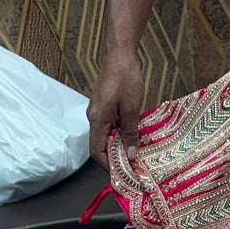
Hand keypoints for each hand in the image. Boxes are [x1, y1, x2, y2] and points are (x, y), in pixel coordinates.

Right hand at [87, 47, 143, 168]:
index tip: (122, 173)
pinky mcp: (104, 106)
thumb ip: (130, 133)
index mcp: (97, 120)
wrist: (120, 55)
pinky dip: (119, 134)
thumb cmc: (125, 79)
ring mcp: (98, 111)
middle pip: (100, 145)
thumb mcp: (131, 109)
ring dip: (118, 145)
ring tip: (134, 153)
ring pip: (106, 136)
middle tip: (132, 166)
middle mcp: (94, 117)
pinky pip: (110, 126)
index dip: (107, 165)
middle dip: (114, 158)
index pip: (97, 151)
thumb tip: (130, 155)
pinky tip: (133, 135)